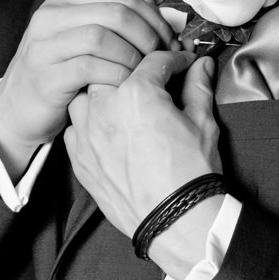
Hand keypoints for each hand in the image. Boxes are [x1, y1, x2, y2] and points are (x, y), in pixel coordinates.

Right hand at [0, 0, 175, 175]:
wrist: (17, 107)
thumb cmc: (59, 71)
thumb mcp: (80, 37)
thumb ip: (110, 22)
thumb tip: (161, 20)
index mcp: (63, 0)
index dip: (154, 18)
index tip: (169, 40)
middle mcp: (50, 17)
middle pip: (116, 13)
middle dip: (149, 36)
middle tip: (163, 58)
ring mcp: (44, 46)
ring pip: (104, 37)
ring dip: (133, 57)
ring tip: (143, 74)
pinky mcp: (46, 76)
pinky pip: (92, 68)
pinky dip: (117, 76)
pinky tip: (125, 86)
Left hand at [65, 52, 224, 277]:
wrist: (175, 220)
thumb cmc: (191, 172)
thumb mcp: (202, 123)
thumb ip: (197, 87)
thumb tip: (202, 66)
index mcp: (136, 92)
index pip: (154, 60)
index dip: (174, 59)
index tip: (183, 65)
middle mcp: (103, 107)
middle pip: (113, 70)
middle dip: (133, 73)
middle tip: (153, 85)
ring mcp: (85, 133)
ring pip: (86, 96)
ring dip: (104, 96)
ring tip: (125, 107)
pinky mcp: (78, 157)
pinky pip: (76, 128)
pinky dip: (90, 125)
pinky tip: (110, 133)